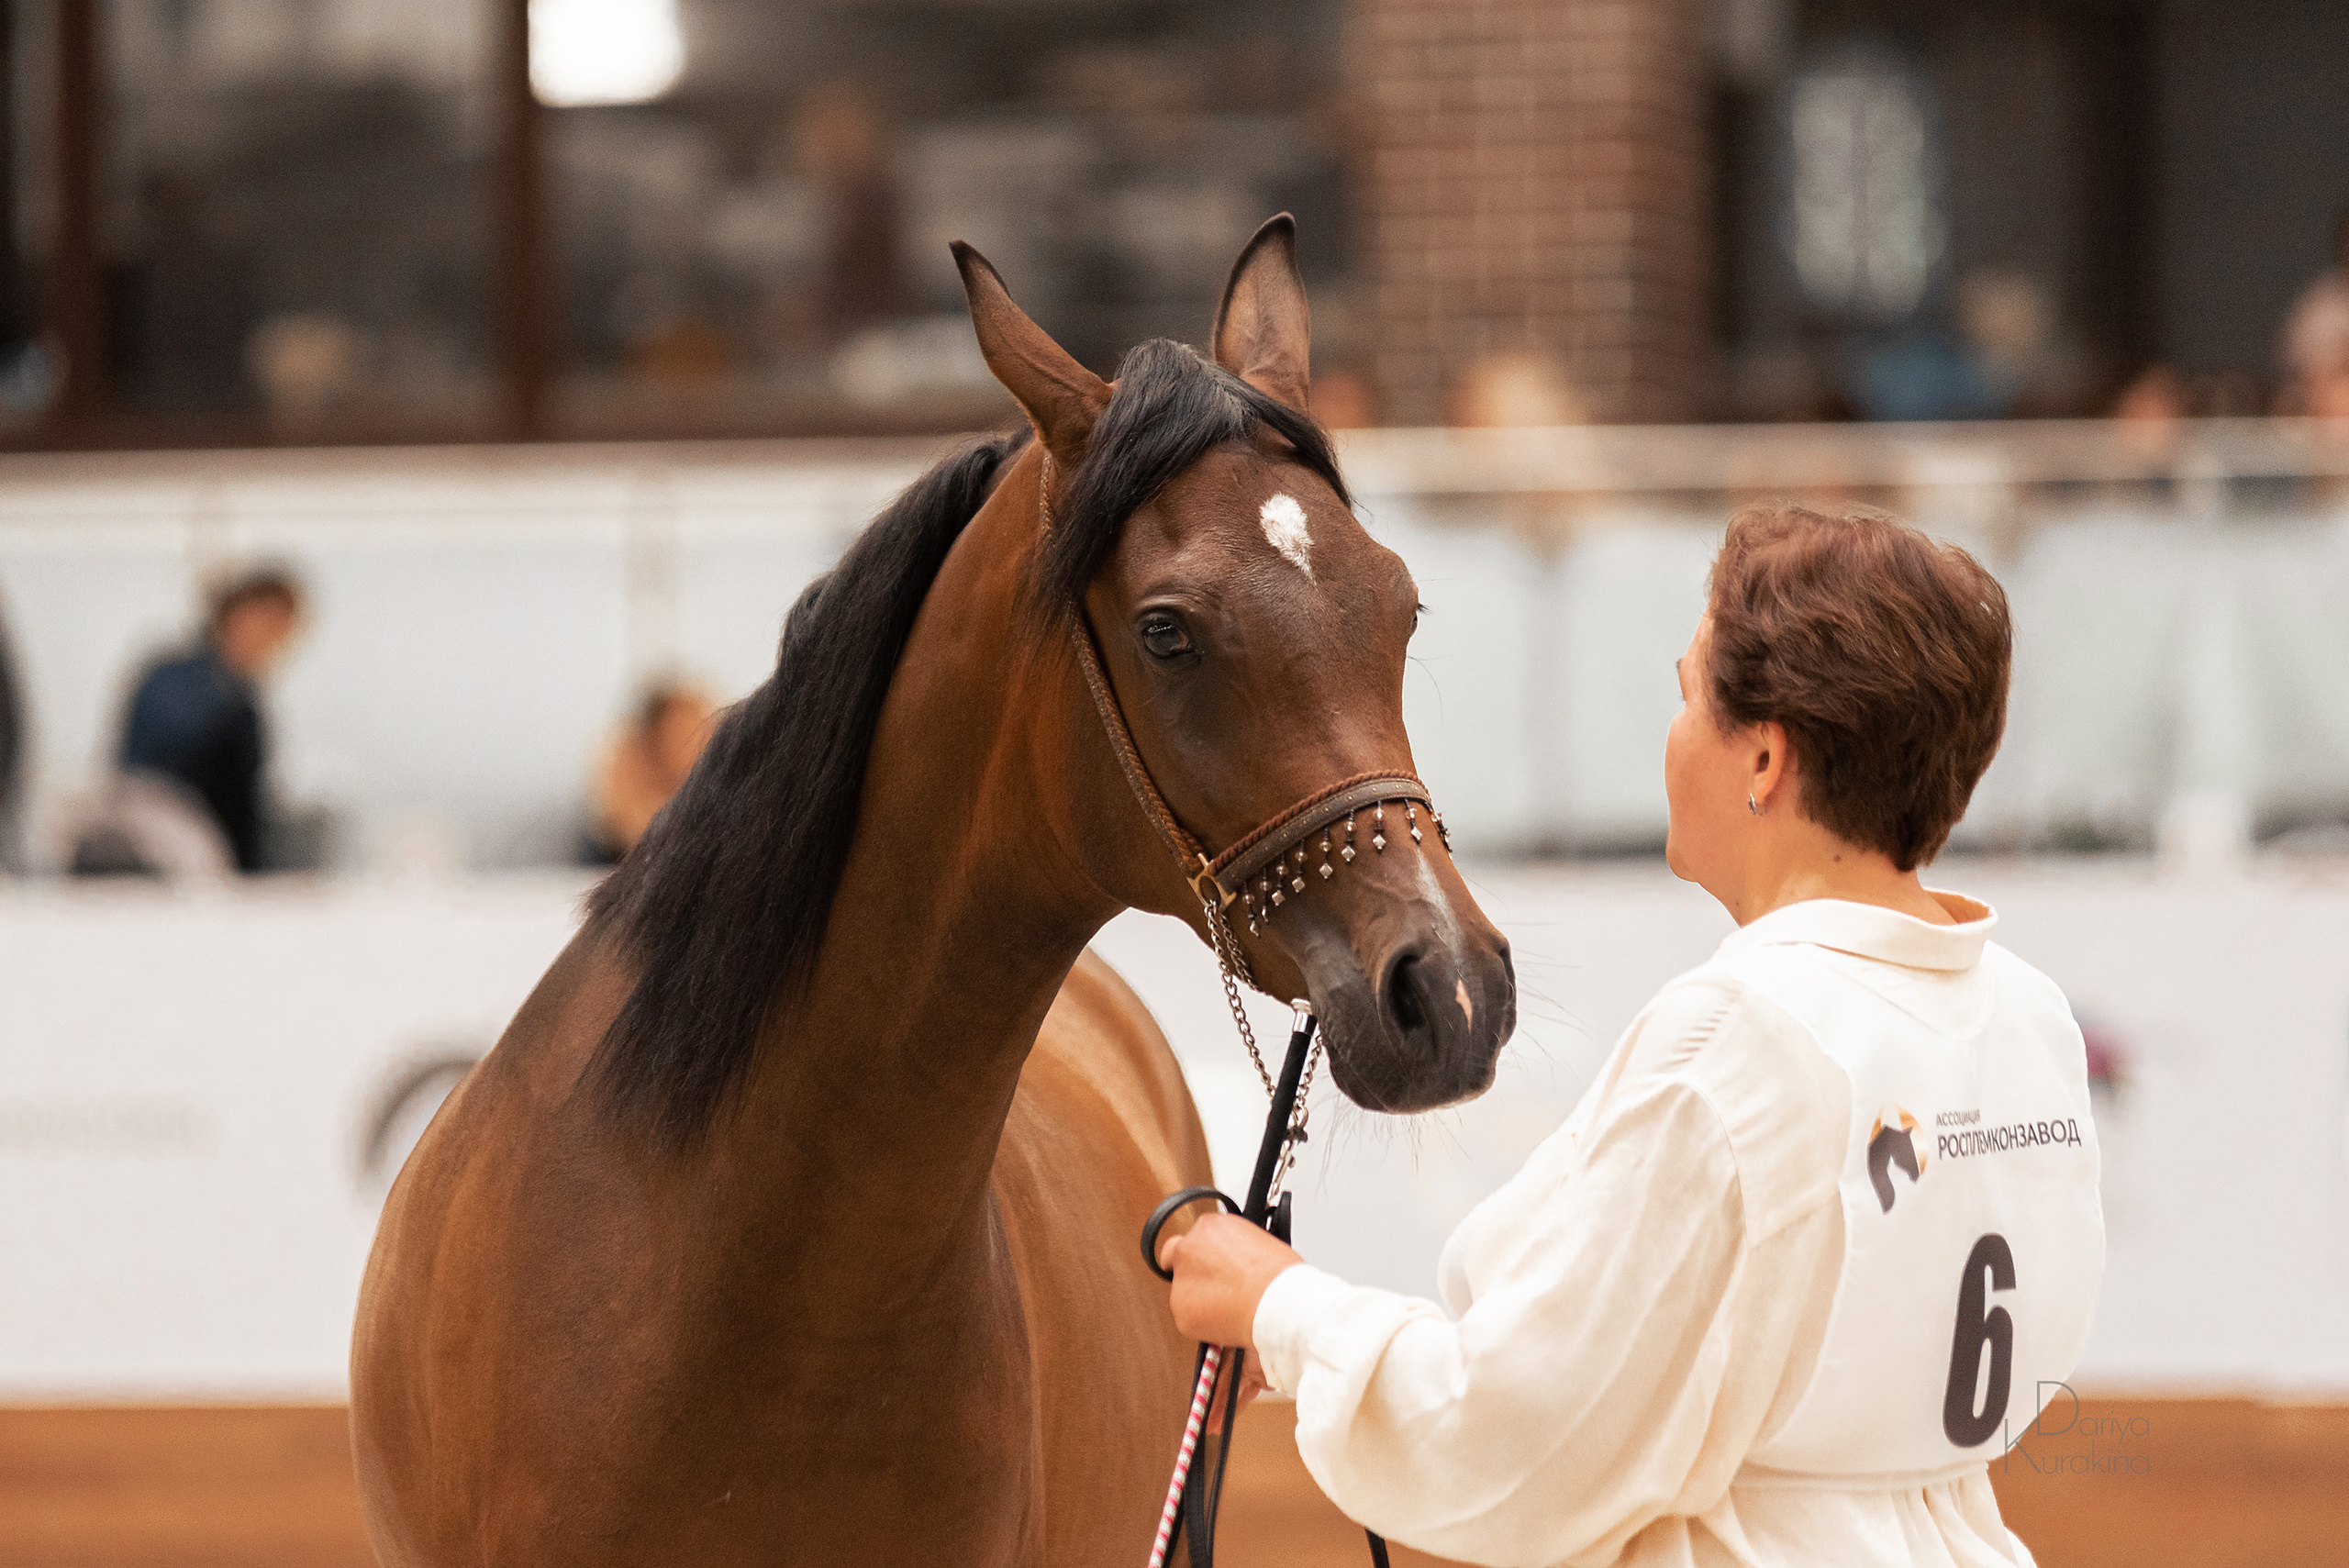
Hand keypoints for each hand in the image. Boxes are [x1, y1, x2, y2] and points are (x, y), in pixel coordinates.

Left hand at [1156, 1211, 1304, 1354]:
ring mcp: (1181, 1281)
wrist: (1280, 1304)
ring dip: (1199, 1299)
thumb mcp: (1256, 1242)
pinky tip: (1227, 1320)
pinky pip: (1189, 1318)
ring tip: (1231, 1307)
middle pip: (1175, 1258)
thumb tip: (1229, 1260)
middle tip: (1211, 1286)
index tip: (1212, 1265)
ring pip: (1183, 1292)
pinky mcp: (1182, 1312)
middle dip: (1188, 1272)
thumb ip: (1231, 1248)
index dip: (1203, 1254)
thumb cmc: (1279, 1276)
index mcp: (1209, 1227)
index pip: (1193, 1237)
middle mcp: (1188, 1249)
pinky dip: (1203, 1323)